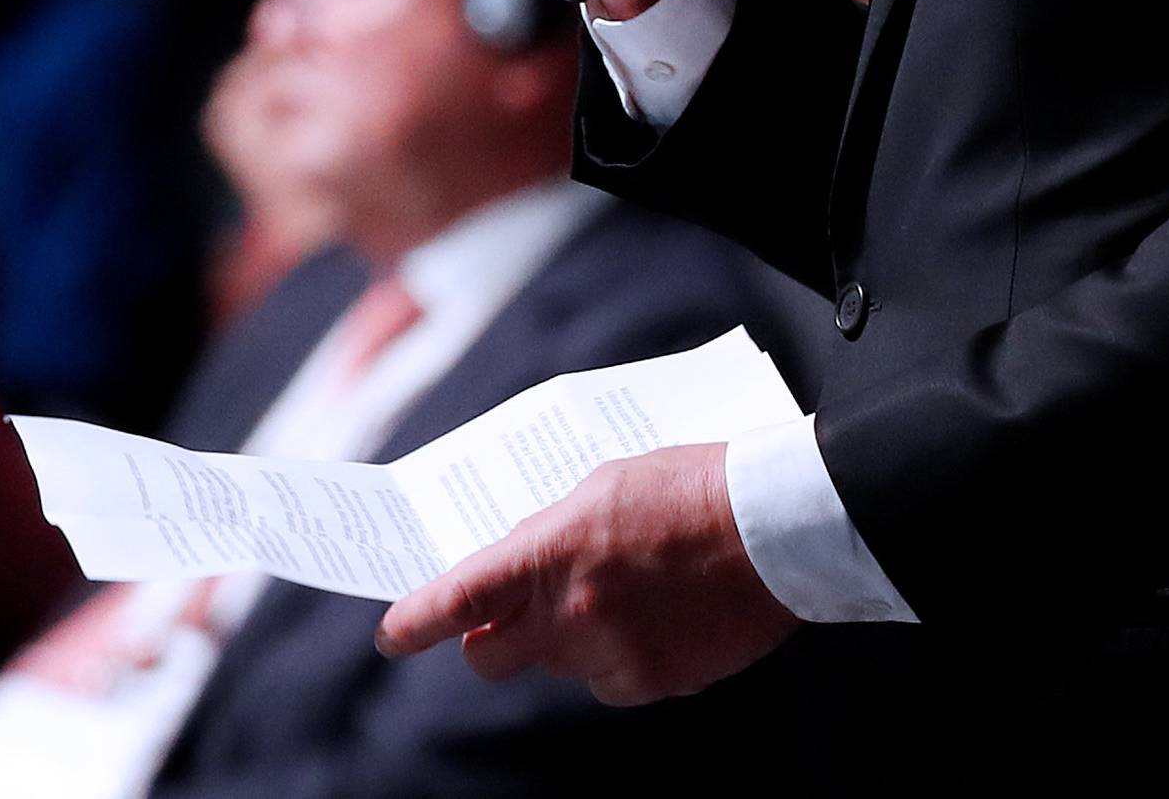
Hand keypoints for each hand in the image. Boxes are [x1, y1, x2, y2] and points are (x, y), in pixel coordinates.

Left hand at [375, 443, 796, 705]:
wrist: (777, 527)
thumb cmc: (692, 486)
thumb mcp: (605, 484)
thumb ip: (552, 530)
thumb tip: (517, 564)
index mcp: (556, 552)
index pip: (461, 598)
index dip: (415, 620)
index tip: (391, 632)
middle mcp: (574, 615)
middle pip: (493, 655)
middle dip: (488, 638)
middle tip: (508, 614)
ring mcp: (614, 658)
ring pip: (560, 665)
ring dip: (569, 637)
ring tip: (624, 588)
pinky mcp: (655, 685)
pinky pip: (612, 680)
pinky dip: (620, 654)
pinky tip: (660, 612)